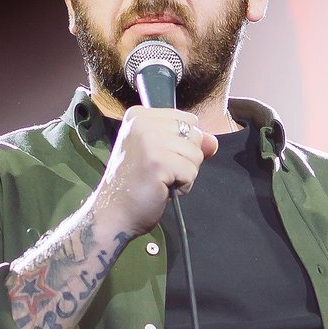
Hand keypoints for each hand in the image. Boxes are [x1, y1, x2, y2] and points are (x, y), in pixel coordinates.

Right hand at [93, 106, 218, 237]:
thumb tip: (213, 141)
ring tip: (161, 181)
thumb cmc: (136, 186)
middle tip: (160, 172)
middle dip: (186, 158)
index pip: (187, 119)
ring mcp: (149, 140)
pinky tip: (162, 189)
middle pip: (194, 134)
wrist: (114, 213)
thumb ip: (187, 143)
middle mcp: (142, 122)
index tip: (159, 159)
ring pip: (195, 154)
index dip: (182, 144)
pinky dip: (183, 186)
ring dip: (185, 174)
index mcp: (140, 115)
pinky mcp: (158, 161)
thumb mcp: (161, 155)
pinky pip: (191, 171)